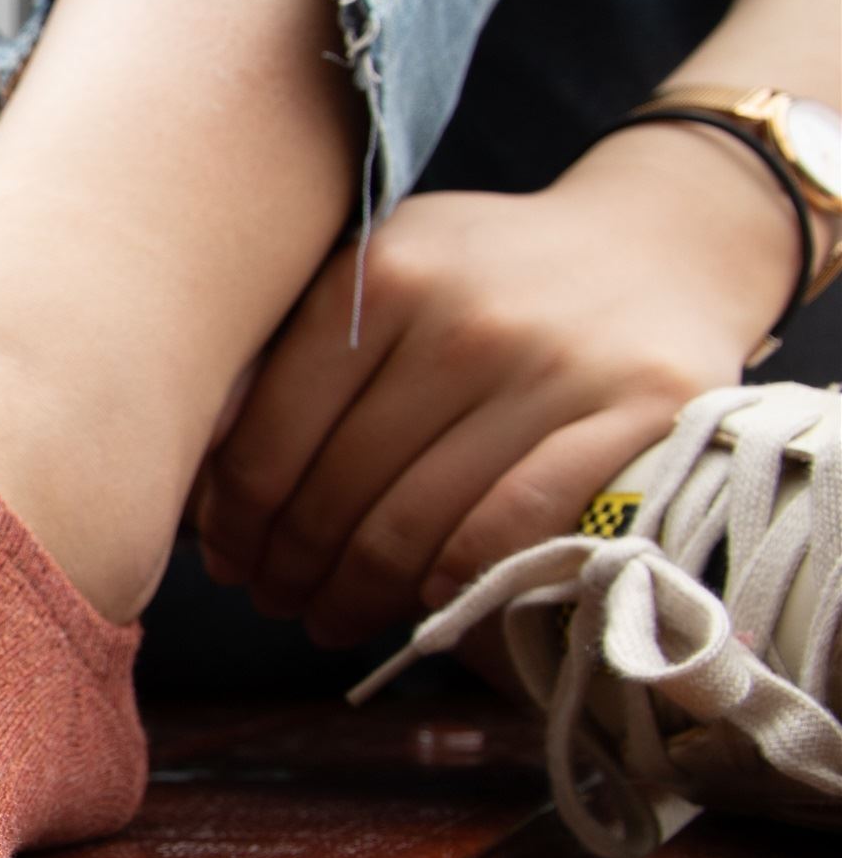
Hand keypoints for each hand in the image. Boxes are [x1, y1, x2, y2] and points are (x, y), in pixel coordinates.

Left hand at [191, 121, 793, 647]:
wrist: (661, 240)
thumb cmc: (486, 278)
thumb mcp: (385, 274)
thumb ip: (295, 353)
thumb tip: (197, 476)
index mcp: (385, 275)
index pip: (272, 432)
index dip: (235, 518)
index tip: (223, 559)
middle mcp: (465, 318)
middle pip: (337, 488)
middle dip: (287, 566)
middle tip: (272, 600)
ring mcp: (557, 364)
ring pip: (416, 523)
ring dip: (356, 592)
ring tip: (328, 616)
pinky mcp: (642, 408)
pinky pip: (517, 524)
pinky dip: (457, 578)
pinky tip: (422, 604)